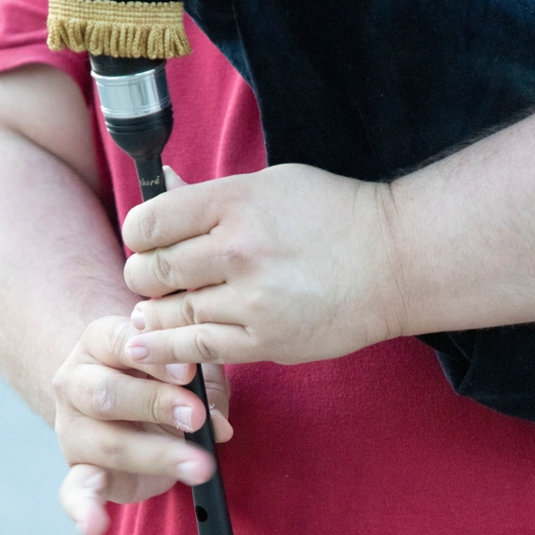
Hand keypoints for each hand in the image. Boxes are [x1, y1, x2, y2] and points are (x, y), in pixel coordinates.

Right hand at [54, 315, 232, 534]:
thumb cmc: (163, 376)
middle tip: (195, 418)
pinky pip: (74, 490)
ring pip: (105, 442)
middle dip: (155, 404)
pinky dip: (83, 509)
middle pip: (107, 393)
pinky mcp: (79, 468)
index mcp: (101, 342)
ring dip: (155, 455)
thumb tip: (220, 426)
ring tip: (197, 467)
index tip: (188, 371)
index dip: (156, 359)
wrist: (125, 400)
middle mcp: (77, 381)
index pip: (120, 342)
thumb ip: (205, 388)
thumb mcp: (190, 369)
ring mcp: (74, 427)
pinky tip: (94, 525)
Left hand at [122, 164, 404, 366]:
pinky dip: (168, 349)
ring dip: (155, 313)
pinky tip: (146, 349)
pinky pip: (199, 348)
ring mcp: (251, 299)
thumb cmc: (336, 217)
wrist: (396, 263)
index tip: (145, 243)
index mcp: (235, 202)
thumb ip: (213, 195)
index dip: (138, 235)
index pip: (150, 222)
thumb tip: (164, 184)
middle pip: (153, 270)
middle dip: (144, 276)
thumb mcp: (272, 185)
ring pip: (172, 312)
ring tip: (151, 312)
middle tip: (151, 280)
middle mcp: (238, 249)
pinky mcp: (265, 340)